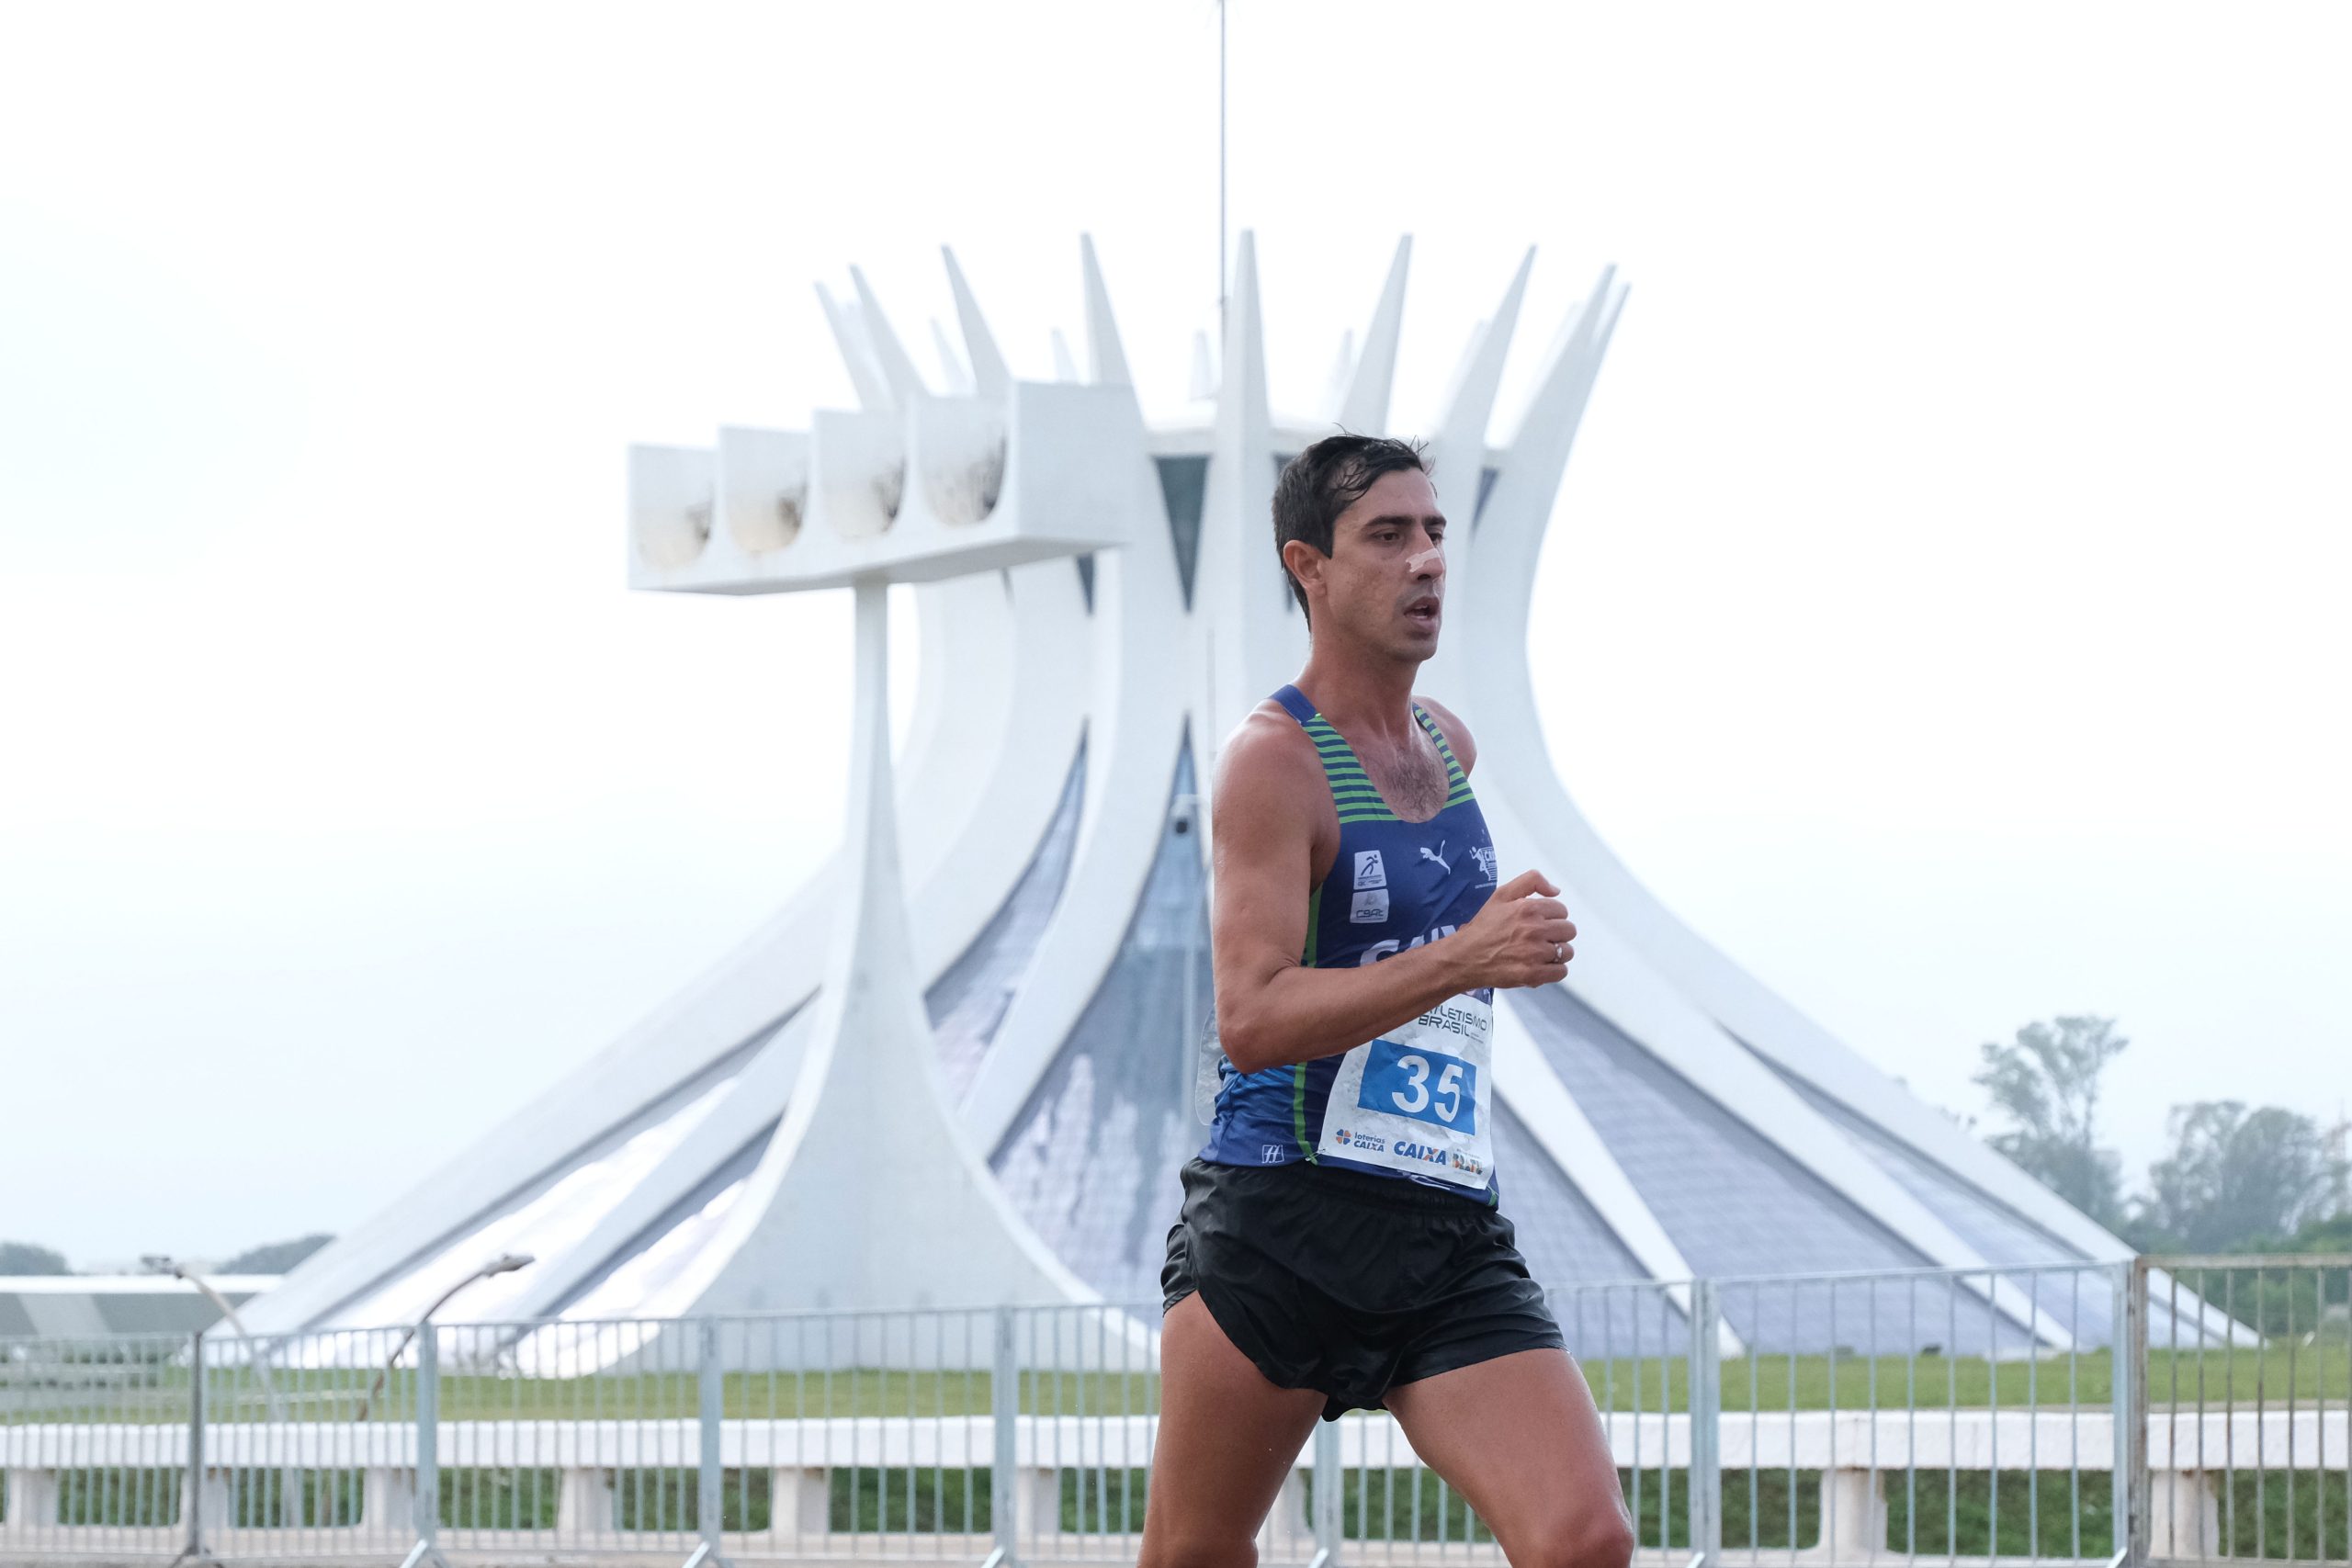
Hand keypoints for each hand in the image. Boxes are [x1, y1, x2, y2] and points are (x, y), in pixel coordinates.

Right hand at [1455, 869, 1575, 988]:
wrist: (1465, 957)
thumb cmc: (1484, 927)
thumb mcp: (1501, 895)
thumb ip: (1531, 881)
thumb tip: (1556, 891)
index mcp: (1528, 908)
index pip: (1562, 910)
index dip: (1551, 916)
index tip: (1538, 923)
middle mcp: (1534, 929)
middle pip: (1569, 930)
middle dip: (1557, 934)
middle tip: (1540, 938)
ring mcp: (1534, 954)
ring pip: (1567, 952)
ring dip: (1556, 953)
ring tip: (1539, 954)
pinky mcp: (1533, 975)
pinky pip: (1561, 972)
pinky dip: (1554, 970)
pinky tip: (1540, 966)